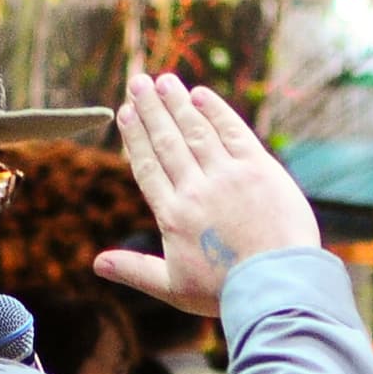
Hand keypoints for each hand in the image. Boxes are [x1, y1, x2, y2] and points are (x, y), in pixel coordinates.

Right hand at [95, 74, 318, 316]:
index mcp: (173, 216)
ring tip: (163, 81)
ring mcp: (228, 176)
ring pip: (196, 132)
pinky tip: (201, 95)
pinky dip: (216, 111)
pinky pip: (234, 132)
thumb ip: (134, 271)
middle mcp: (196, 189)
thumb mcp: (173, 288)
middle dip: (150, 110)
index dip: (135, 137)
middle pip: (168, 142)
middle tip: (137, 83)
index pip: (148, 167)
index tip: (124, 113)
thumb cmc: (225, 292)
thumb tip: (96, 264)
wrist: (276, 285)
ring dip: (177, 104)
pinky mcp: (259, 169)